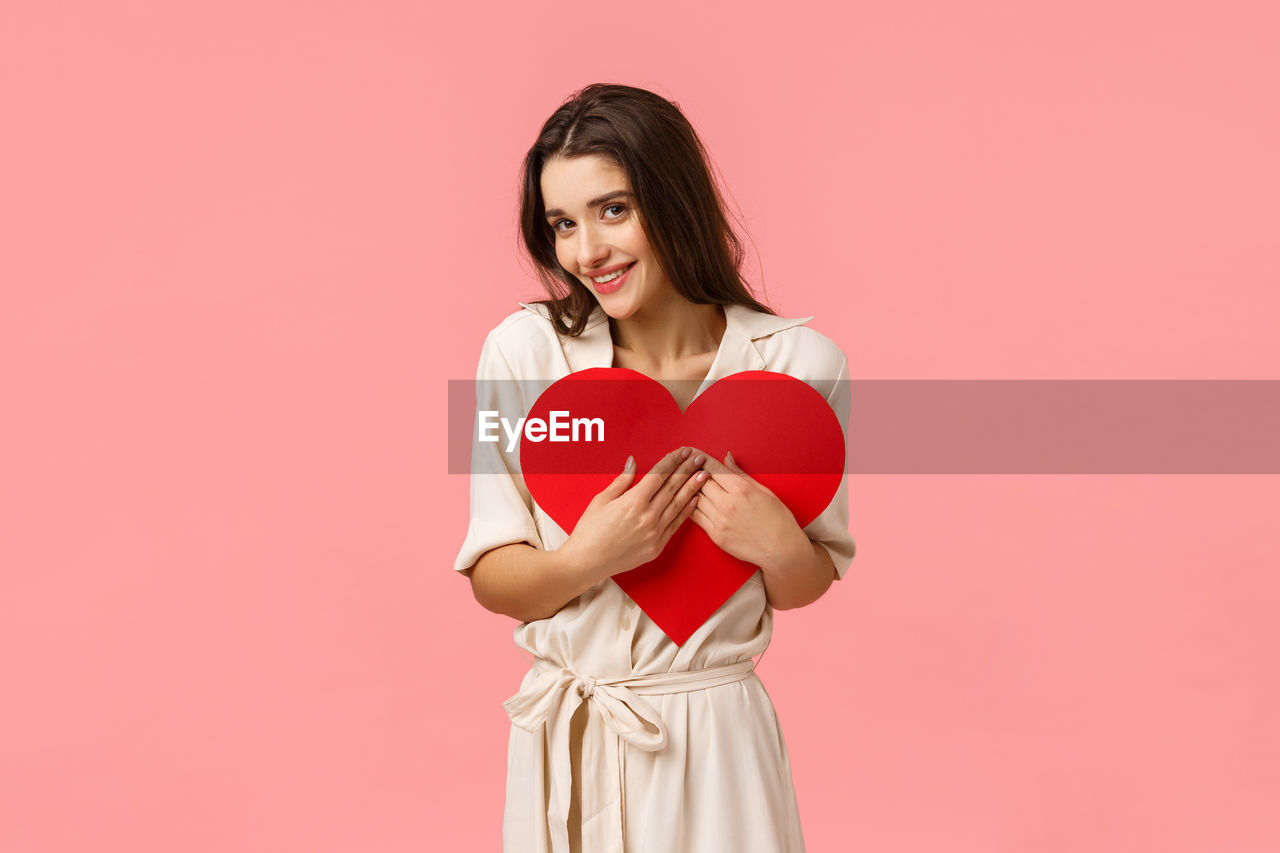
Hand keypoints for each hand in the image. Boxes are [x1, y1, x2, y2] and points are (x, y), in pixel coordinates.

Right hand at [559, 446, 707, 581]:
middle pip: (672, 488)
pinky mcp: (657, 547)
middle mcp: (647, 516)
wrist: (586, 563)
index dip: (672, 461)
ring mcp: (654, 533)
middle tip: (699, 457)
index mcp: (633, 502)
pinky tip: (695, 500)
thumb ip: (622, 481)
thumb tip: (633, 463)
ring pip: (678, 505)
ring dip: (692, 488)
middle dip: (687, 470)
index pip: (659, 475)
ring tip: (704, 475)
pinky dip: (686, 511)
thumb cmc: (589, 531)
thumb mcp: (601, 500)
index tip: (683, 451)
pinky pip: (676, 525)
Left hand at [688, 449, 811, 573]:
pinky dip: (690, 506)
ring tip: (684, 481)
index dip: (700, 458)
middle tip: (685, 465)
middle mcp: (728, 504)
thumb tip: (726, 457)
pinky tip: (690, 500)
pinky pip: (695, 516)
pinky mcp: (716, 535)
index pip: (713, 468)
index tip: (692, 453)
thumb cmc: (777, 518)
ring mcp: (720, 521)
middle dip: (693, 471)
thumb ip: (740, 473)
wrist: (781, 549)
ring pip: (695, 498)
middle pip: (701, 481)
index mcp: (741, 489)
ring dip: (689, 488)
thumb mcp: (763, 490)